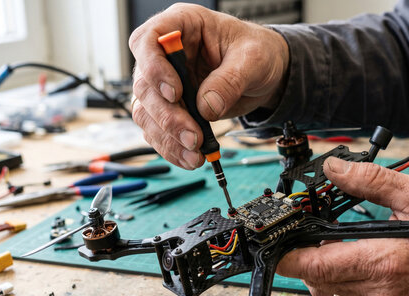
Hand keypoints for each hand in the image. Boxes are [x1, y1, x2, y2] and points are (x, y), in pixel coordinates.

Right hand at [129, 3, 288, 168]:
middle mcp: (164, 55)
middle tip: (192, 136)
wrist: (264, 75)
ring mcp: (163, 83)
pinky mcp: (169, 108)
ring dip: (167, 137)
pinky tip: (190, 157)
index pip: (147, 41)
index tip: (176, 93)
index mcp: (181, 25)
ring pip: (146, 112)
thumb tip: (207, 106)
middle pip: (144, 85)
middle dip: (167, 116)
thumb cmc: (256, 53)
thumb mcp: (253, 59)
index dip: (154, 68)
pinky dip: (171, 147)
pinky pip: (157, 130)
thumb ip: (230, 80)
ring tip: (194, 154)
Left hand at [276, 157, 408, 295]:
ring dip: (321, 270)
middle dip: (303, 258)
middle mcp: (381, 290)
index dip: (288, 255)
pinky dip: (341, 280)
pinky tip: (353, 258)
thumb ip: (369, 180)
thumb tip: (334, 167)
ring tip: (332, 244)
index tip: (276, 242)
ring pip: (331, 293)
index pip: (316, 266)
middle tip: (308, 233)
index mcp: (385, 261)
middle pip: (317, 281)